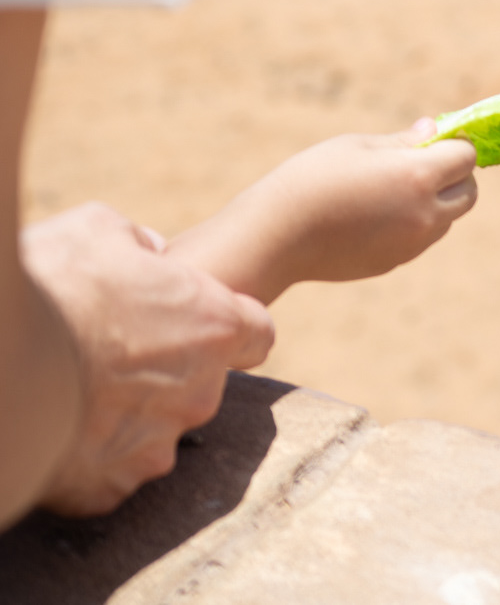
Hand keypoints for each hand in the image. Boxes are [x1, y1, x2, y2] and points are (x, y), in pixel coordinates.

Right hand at [22, 203, 274, 515]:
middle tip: (105, 356)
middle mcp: (199, 393)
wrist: (2, 363)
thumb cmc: (55, 287)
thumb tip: (147, 254)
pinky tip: (53, 429)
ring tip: (71, 393)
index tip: (191, 325)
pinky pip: (107, 474)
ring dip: (122, 419)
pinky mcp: (110, 487)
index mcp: (213, 327)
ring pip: (152, 434)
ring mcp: (157, 445)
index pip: (254, 334)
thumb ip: (138, 246)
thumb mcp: (98, 232)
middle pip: (197, 385)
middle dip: (161, 374)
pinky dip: (85, 458)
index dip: (224, 328)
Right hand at [167, 121, 477, 304]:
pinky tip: (375, 215)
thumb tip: (435, 130)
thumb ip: (403, 142)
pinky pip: (421, 238)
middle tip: (420, 163)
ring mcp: (412, 244)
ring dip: (437, 202)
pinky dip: (414, 224)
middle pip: (468, 193)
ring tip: (390, 190)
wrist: (274, 237)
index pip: (466, 156)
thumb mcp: (357, 147)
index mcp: (418, 177)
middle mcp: (425, 214)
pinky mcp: (395, 262)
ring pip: (447, 219)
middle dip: (454, 175)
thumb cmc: (311, 179)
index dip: (453, 144)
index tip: (432, 140)